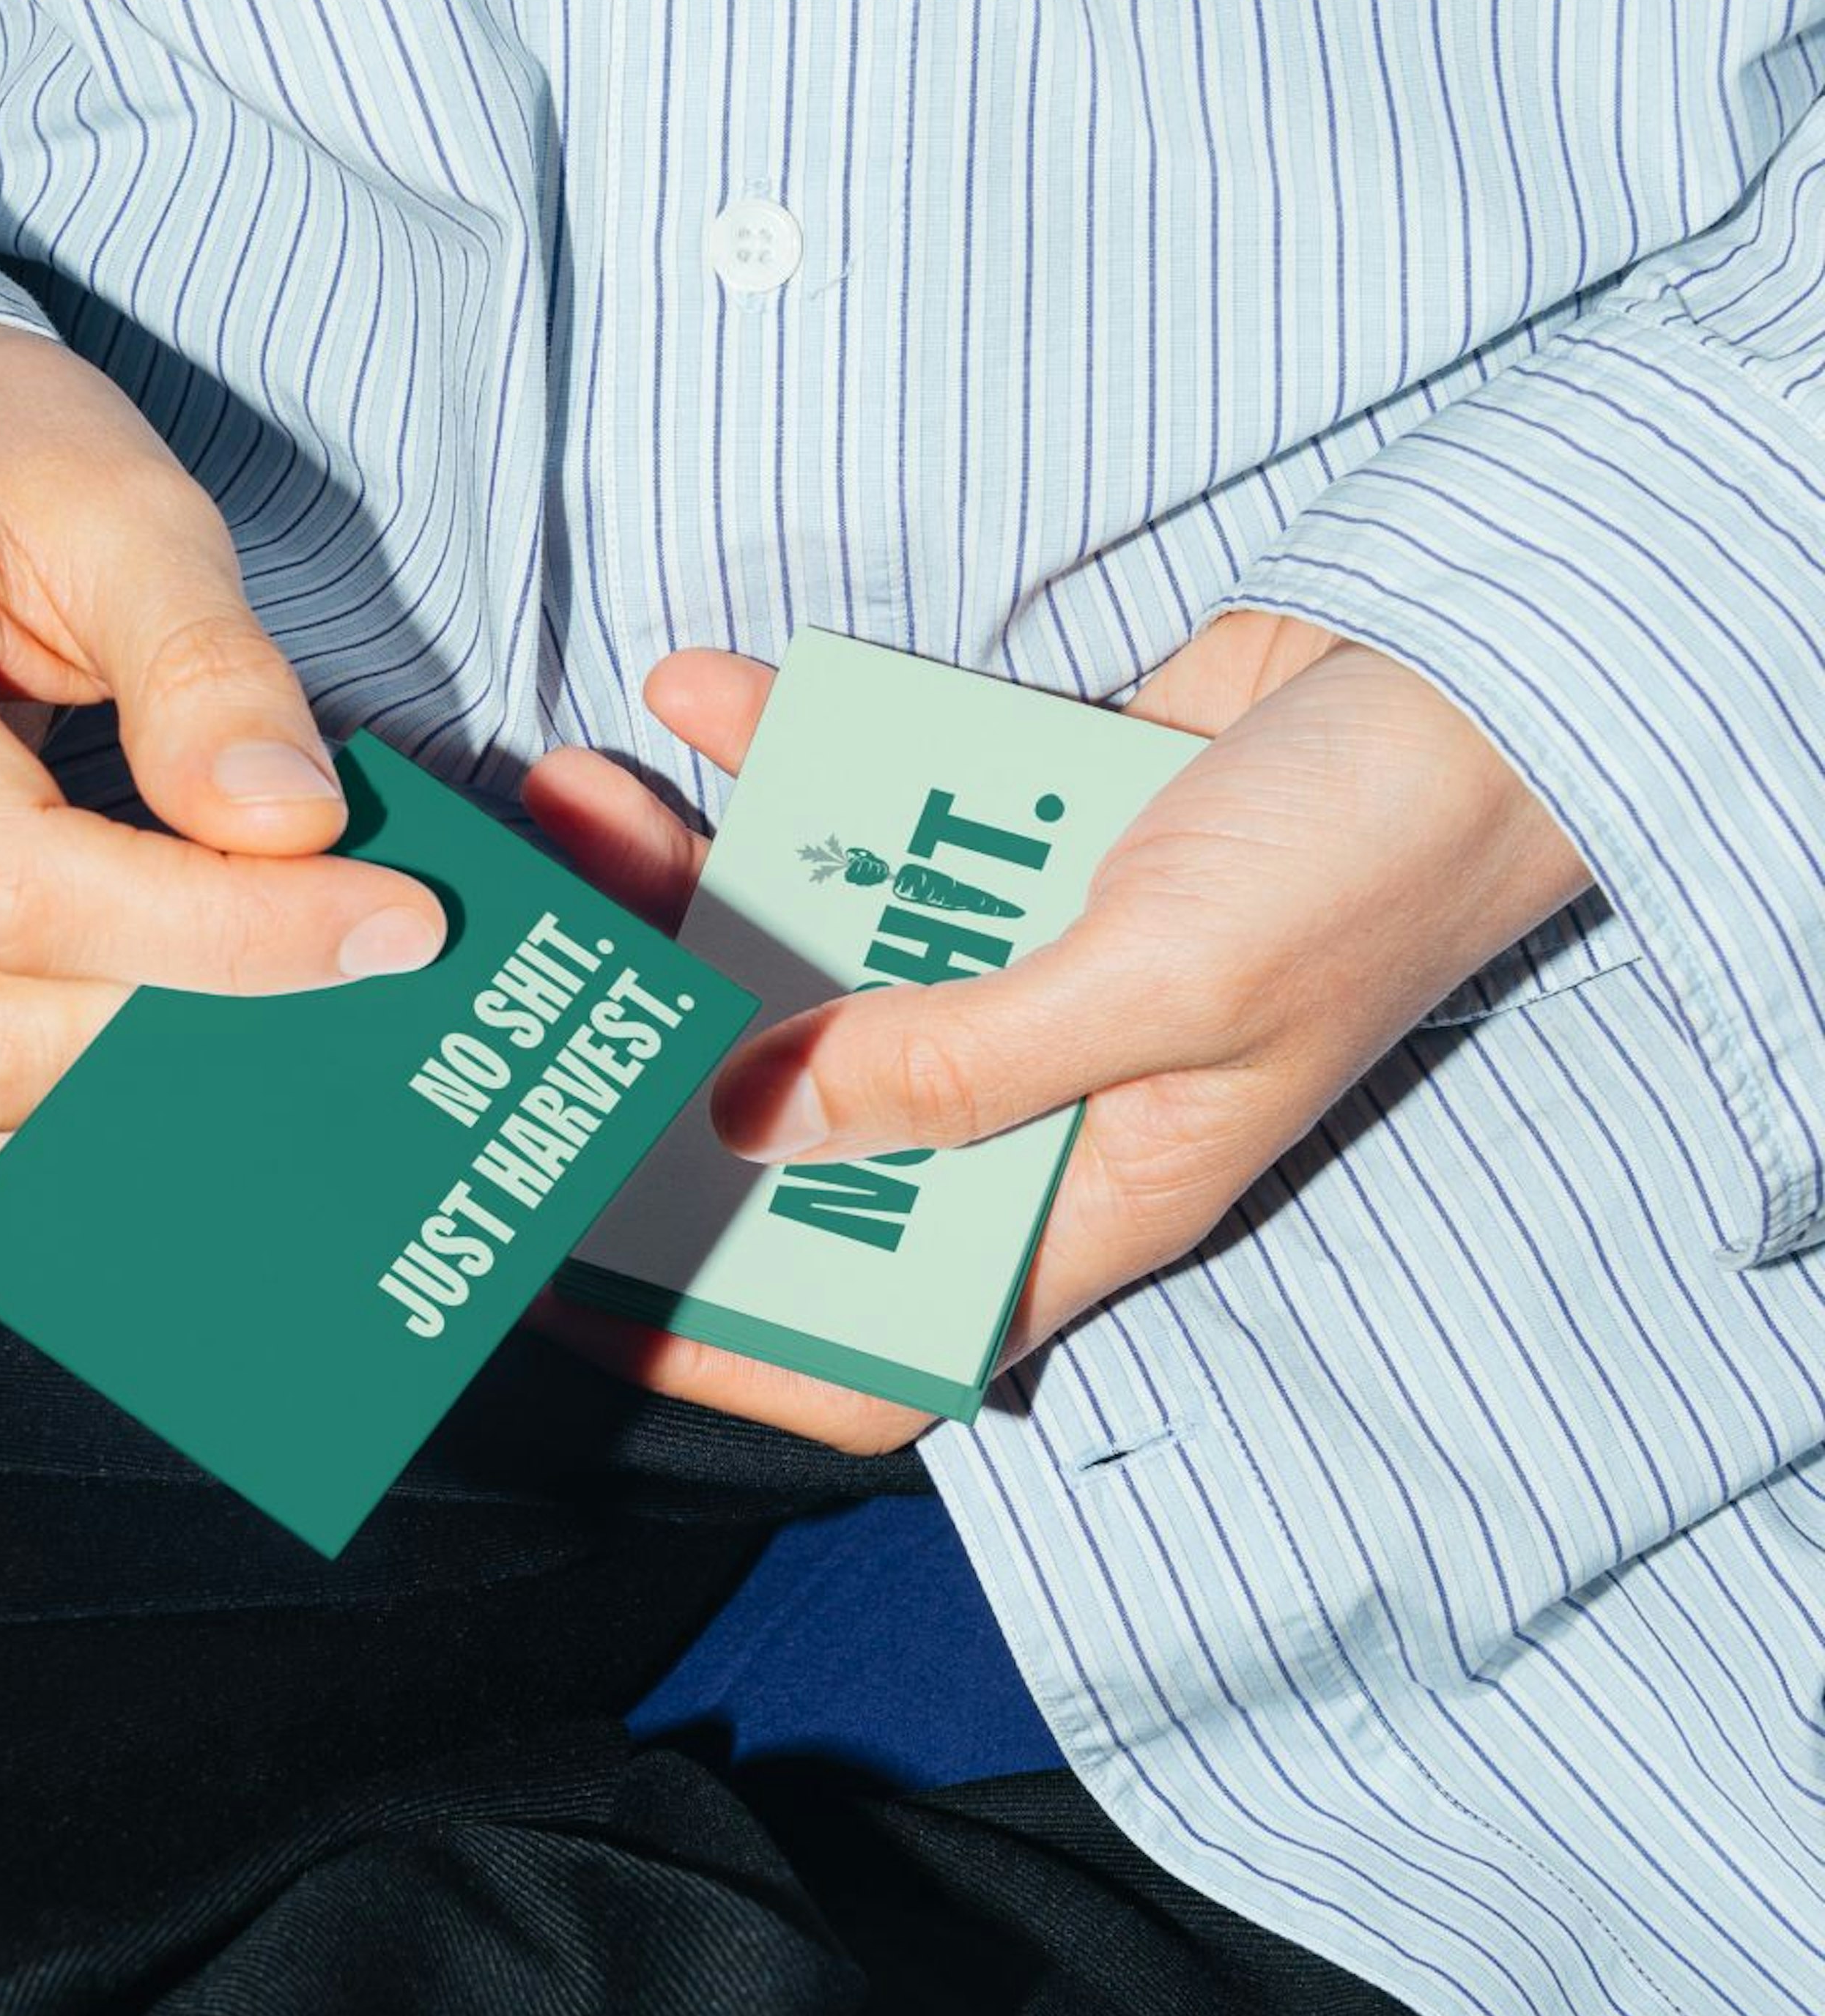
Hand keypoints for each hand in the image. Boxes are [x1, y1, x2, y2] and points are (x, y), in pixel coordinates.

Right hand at [0, 322, 444, 1176]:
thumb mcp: (125, 505)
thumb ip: (210, 668)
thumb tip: (292, 831)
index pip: (23, 887)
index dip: (223, 936)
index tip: (391, 923)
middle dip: (197, 1030)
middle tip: (364, 974)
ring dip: (149, 1090)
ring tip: (301, 1014)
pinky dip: (80, 1104)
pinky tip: (193, 1038)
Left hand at [518, 615, 1594, 1453]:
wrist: (1482, 673)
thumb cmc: (1369, 859)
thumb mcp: (1164, 989)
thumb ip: (954, 1059)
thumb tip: (749, 1116)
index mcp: (1082, 1193)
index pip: (874, 1337)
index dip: (723, 1342)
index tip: (569, 1289)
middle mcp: (1028, 1091)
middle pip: (797, 1118)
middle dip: (652, 1052)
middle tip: (533, 979)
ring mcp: (1014, 955)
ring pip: (804, 947)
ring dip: (685, 876)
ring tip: (577, 800)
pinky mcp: (1013, 829)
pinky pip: (863, 806)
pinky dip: (785, 748)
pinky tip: (699, 688)